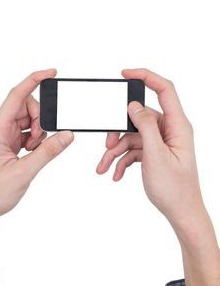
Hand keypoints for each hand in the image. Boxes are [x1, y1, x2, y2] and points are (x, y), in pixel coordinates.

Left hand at [0, 69, 73, 272]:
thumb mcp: (24, 172)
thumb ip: (47, 152)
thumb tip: (67, 135)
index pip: (16, 95)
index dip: (34, 81)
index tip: (51, 73)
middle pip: (26, 106)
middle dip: (40, 119)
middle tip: (40, 141)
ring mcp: (4, 136)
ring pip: (29, 119)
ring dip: (38, 131)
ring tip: (34, 151)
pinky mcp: (9, 143)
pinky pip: (28, 131)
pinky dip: (36, 139)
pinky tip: (32, 153)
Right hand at [97, 69, 219, 285]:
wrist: (180, 211)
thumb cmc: (175, 188)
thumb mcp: (156, 156)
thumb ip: (145, 127)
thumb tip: (134, 106)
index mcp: (177, 126)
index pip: (165, 90)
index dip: (146, 77)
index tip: (125, 74)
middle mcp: (169, 131)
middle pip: (139, 118)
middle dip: (119, 130)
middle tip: (107, 143)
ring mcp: (160, 142)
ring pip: (132, 137)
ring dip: (116, 151)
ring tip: (104, 166)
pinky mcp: (153, 153)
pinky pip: (133, 150)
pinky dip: (122, 160)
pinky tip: (114, 174)